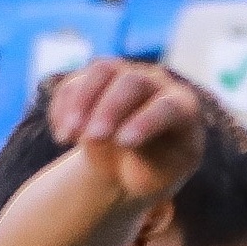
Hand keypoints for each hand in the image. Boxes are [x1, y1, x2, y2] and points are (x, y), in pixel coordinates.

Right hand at [47, 59, 206, 207]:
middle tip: (94, 138)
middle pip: (132, 82)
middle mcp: (157, 83)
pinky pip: (75, 83)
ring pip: (101, 71)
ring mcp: (125, 74)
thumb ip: (148, 157)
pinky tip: (63, 137)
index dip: (144, 121)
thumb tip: (117, 137)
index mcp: (184, 107)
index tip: (124, 143)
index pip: (166, 107)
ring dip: (81, 101)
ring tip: (69, 136)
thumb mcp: (159, 174)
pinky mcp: (94, 78)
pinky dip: (63, 108)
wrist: (133, 164)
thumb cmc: (154, 171)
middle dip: (110, 109)